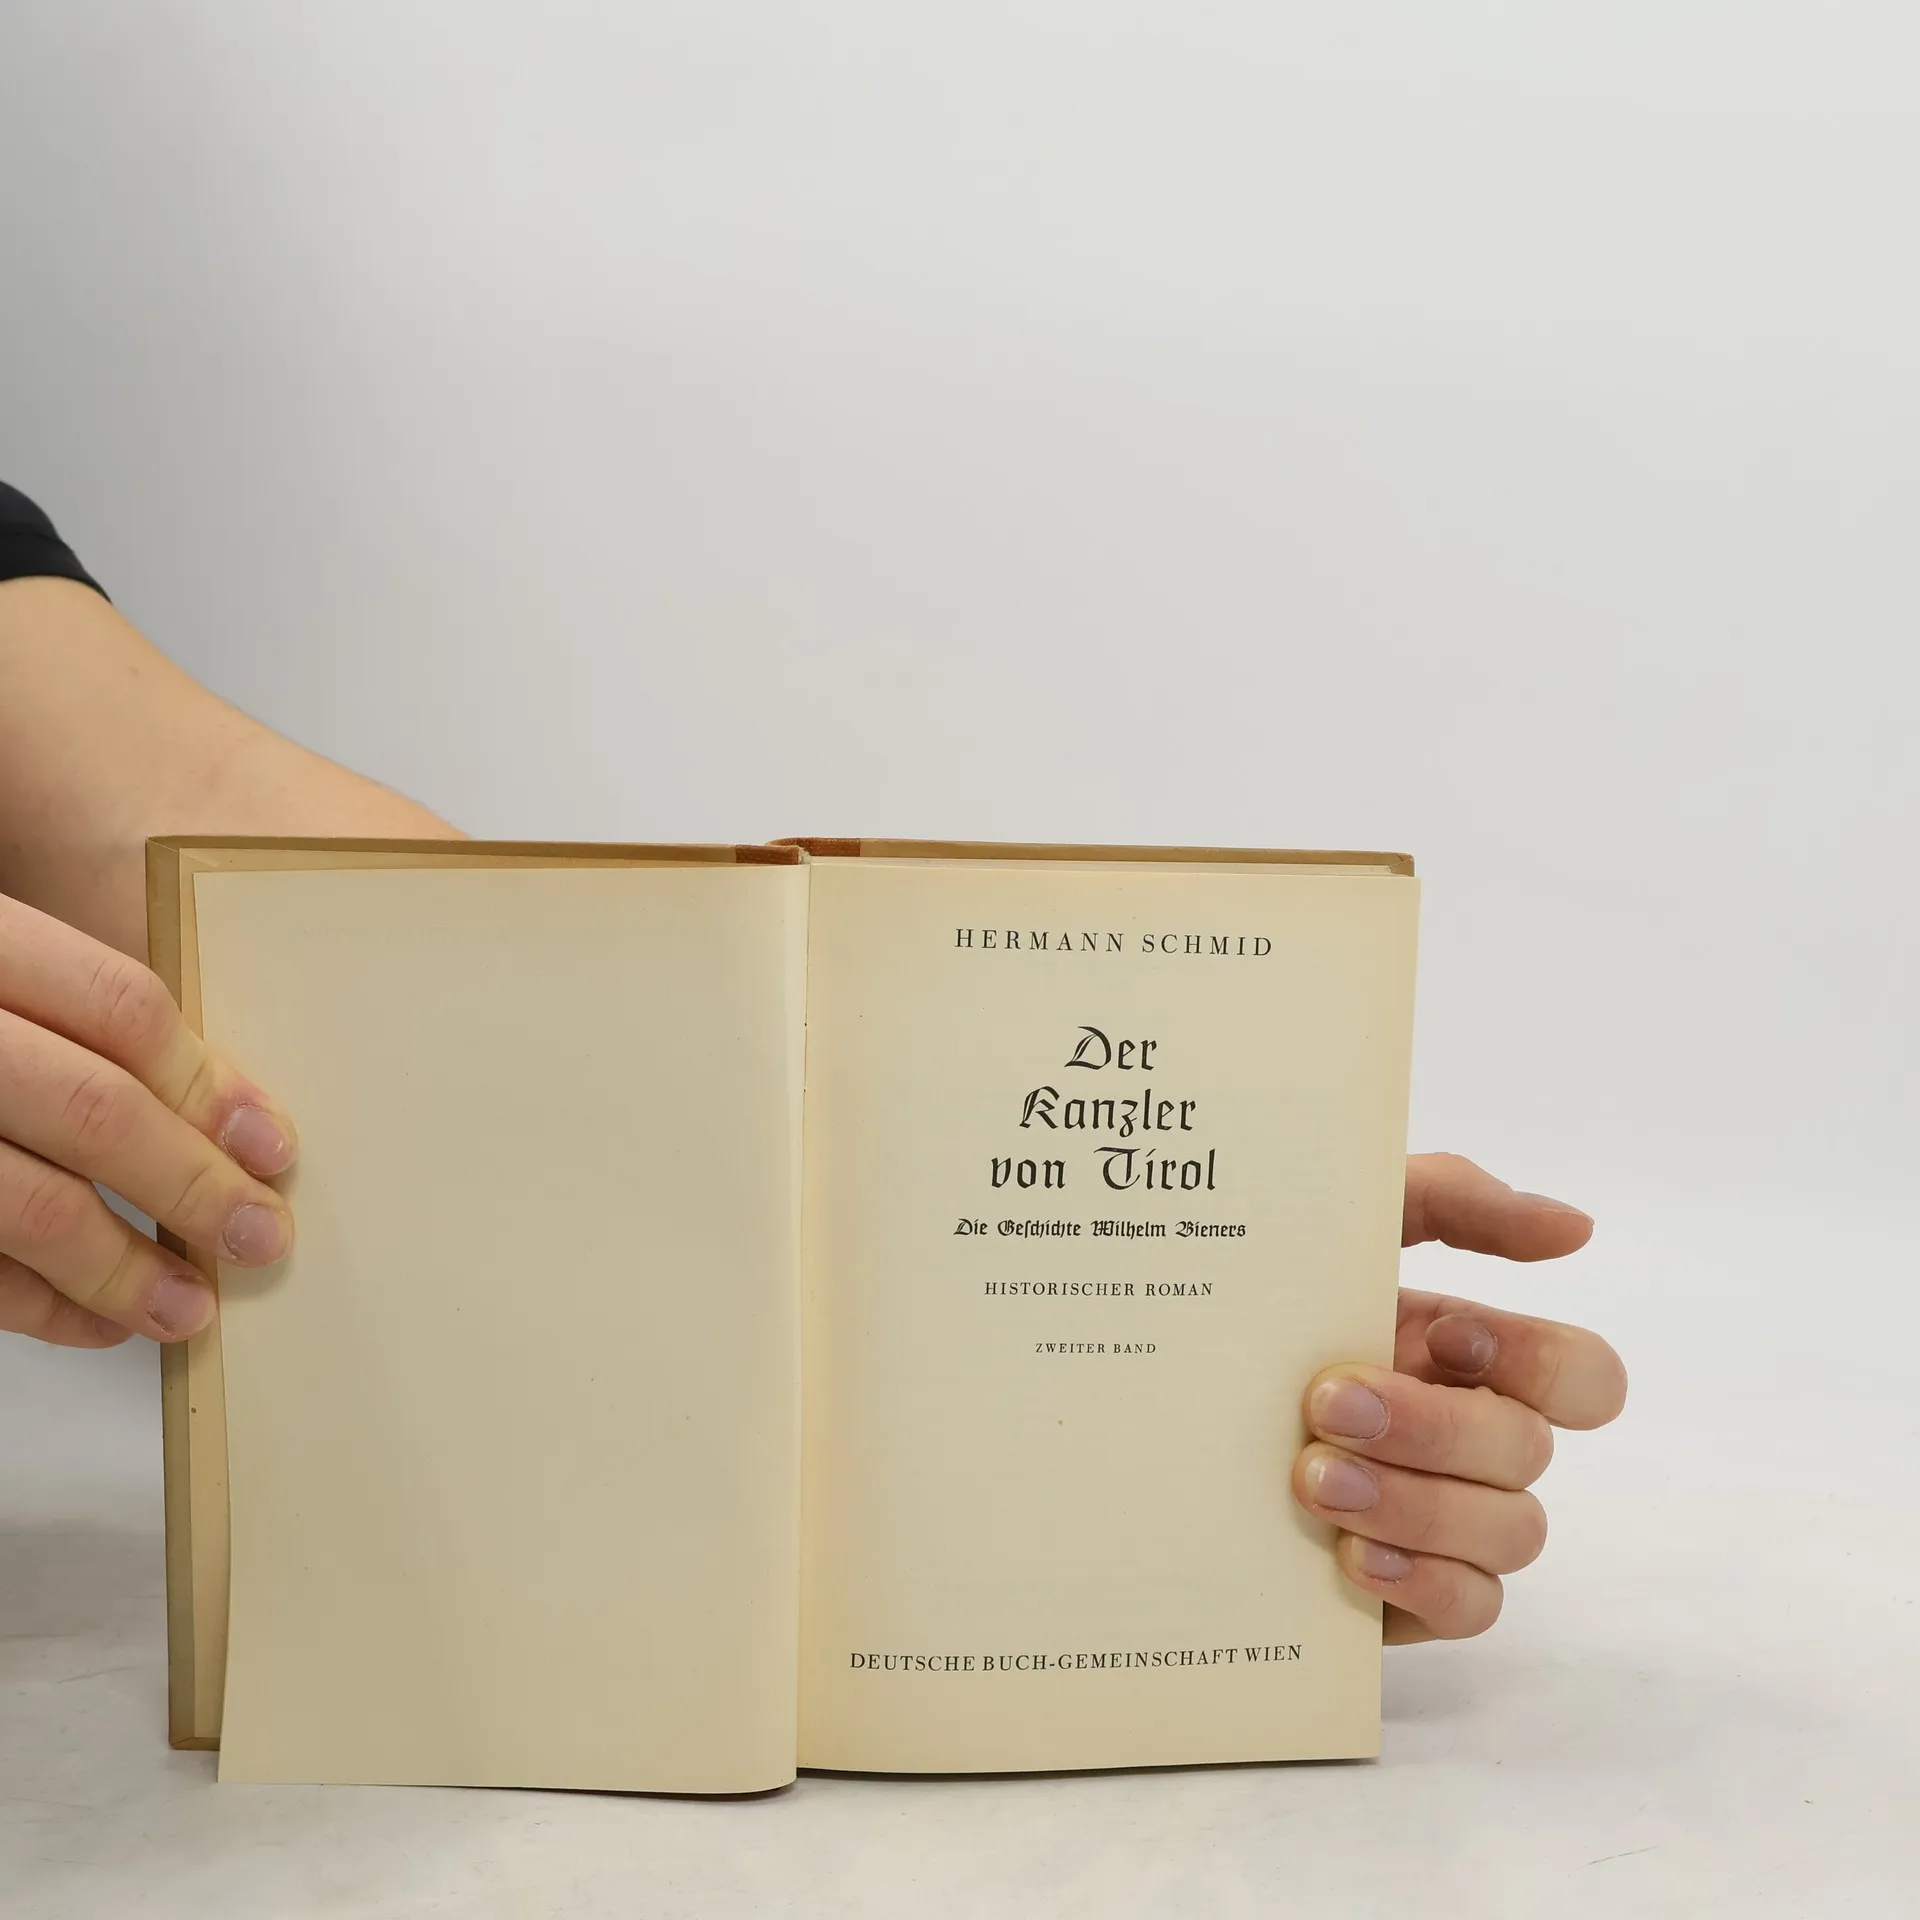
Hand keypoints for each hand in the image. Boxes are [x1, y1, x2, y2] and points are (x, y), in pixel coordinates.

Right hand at [0, 894, 296, 1346]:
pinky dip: (40, 1306)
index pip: (120, 1009)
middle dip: (190, 1184)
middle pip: (91, 1108)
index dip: (209, 1084)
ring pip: (29, 1203)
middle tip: (259, 1237)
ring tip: (190, 1306)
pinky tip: (99, 1322)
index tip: (272, 1146)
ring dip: (123, 1268)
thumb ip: (76, 1022)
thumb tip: (223, 1118)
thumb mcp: (1, 972)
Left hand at [1291, 1153, 1626, 1642]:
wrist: (1150, 1393)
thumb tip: (1572, 1227)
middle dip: (1434, 1426)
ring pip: (1509, 1533)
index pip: (1578, 1374)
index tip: (1442, 1334)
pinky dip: (1420, 1581)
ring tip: (1309, 1479)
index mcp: (1464, 1353)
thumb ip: (1448, 1197)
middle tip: (1326, 1404)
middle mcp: (1469, 1437)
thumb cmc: (1256, 1298)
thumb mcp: (1338, 1226)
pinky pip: (1471, 1607)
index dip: (1535, 1360)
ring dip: (1415, 1504)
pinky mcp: (1409, 1591)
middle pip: (1527, 1449)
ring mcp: (1447, 1519)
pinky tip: (1346, 1556)